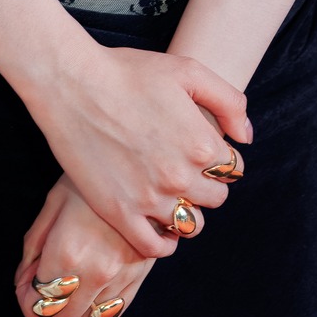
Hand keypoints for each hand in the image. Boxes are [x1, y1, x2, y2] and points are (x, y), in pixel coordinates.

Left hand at [14, 177, 155, 316]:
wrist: (139, 169)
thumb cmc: (90, 180)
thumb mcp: (53, 203)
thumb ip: (33, 246)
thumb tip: (23, 279)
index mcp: (65, 254)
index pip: (37, 305)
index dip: (26, 301)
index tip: (26, 288)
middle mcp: (93, 274)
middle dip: (46, 310)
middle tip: (44, 290)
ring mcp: (119, 278)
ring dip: (72, 311)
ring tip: (69, 288)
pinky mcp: (139, 276)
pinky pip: (114, 312)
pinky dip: (98, 311)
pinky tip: (91, 292)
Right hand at [23, 42, 248, 260]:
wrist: (72, 84)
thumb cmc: (128, 72)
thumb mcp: (187, 69)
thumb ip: (229, 101)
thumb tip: (244, 138)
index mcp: (201, 143)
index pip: (233, 168)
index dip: (221, 157)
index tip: (203, 149)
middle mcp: (181, 177)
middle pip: (216, 198)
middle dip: (207, 183)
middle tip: (186, 168)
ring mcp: (150, 199)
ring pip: (191, 226)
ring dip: (189, 212)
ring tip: (173, 194)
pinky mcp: (120, 213)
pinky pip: (155, 246)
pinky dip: (163, 241)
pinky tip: (158, 223)